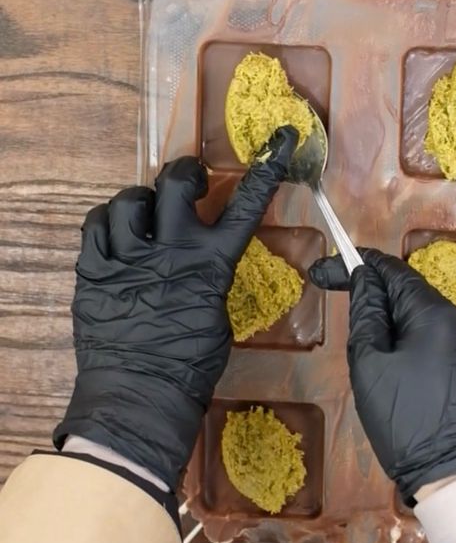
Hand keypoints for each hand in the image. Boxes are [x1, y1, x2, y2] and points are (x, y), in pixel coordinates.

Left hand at [53, 127, 297, 488]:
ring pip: (128, 201)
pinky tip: (115, 235)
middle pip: (175, 184)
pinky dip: (107, 223)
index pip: (244, 208)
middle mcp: (170, 251)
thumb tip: (200, 260)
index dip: (263, 174)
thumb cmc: (191, 365)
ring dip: (140, 203)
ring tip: (142, 216)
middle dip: (184, 174)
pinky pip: (95, 226)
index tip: (276, 146)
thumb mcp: (216, 314)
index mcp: (210, 265)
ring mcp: (127, 259)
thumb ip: (209, 277)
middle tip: (187, 181)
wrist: (141, 396)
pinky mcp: (93, 272)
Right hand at [309, 249, 455, 504]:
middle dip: (368, 291)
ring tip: (356, 338)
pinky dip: (401, 333)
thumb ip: (366, 315)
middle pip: (405, 290)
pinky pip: (427, 332)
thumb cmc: (405, 417)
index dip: (355, 264)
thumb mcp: (371, 364)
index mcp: (435, 312)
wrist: (453, 468)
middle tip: (329, 295)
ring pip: (415, 313)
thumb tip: (364, 279)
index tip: (322, 270)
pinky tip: (382, 351)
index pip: (391, 271)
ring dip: (384, 315)